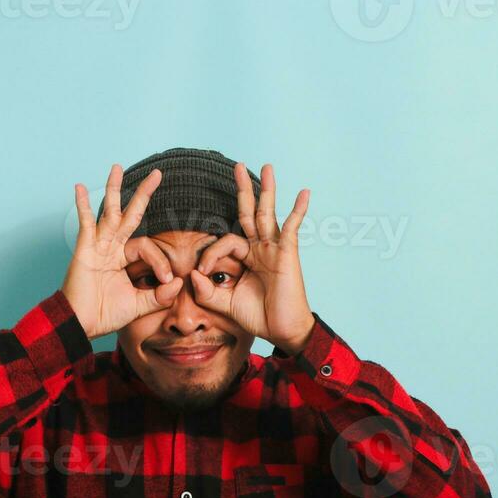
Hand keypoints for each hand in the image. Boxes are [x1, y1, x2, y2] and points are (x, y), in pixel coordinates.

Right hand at [62, 164, 183, 338]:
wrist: (80, 324)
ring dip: (115, 189)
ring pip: (109, 213)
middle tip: (158, 174)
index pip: (148, 247)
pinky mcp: (84, 249)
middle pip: (130, 215)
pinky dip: (83, 206)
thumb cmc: (104, 315)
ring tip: (118, 167)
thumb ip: (158, 295)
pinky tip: (81, 187)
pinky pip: (86, 223)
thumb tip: (178, 284)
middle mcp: (111, 248)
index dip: (161, 261)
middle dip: (144, 194)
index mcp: (123, 259)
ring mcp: (97, 246)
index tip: (167, 279)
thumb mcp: (138, 305)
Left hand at [188, 162, 315, 353]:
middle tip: (237, 166)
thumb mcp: (226, 304)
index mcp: (247, 257)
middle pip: (249, 213)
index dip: (211, 254)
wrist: (283, 331)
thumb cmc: (259, 316)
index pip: (225, 241)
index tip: (202, 273)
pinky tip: (304, 193)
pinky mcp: (287, 253)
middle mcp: (261, 248)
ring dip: (266, 190)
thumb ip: (207, 291)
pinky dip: (298, 210)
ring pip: (268, 213)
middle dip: (243, 190)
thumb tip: (192, 274)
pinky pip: (291, 228)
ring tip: (266, 167)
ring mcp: (275, 249)